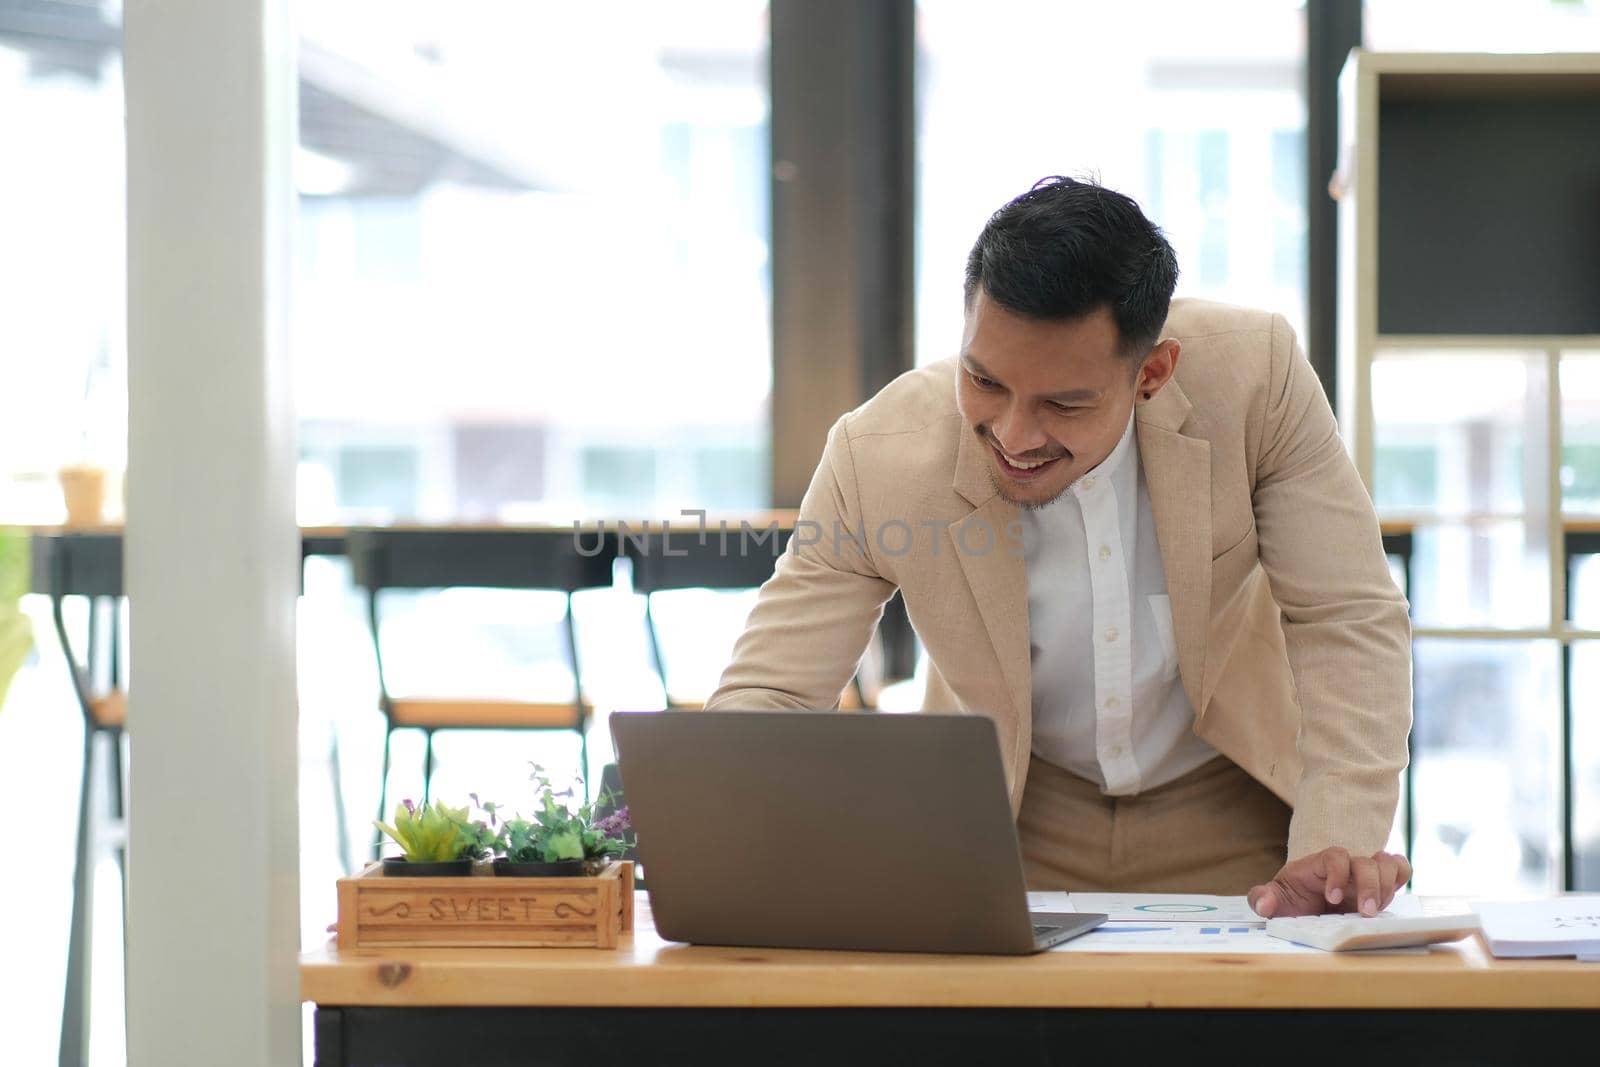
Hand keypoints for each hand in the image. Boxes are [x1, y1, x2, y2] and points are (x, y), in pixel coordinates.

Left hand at [1248, 847, 1411, 917]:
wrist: (1306, 911)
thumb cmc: (1292, 901)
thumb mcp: (1274, 900)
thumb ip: (1262, 898)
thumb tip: (1263, 904)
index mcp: (1319, 865)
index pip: (1335, 855)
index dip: (1337, 873)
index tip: (1331, 899)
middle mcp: (1345, 867)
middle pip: (1366, 862)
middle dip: (1369, 886)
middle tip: (1365, 912)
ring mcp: (1364, 876)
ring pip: (1387, 864)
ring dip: (1387, 886)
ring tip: (1375, 912)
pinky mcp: (1380, 887)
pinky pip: (1400, 870)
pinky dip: (1401, 878)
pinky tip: (1390, 898)